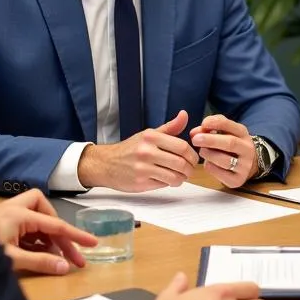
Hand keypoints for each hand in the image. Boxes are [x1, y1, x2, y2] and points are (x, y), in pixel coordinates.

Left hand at [0, 189, 97, 274]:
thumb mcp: (12, 260)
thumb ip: (40, 262)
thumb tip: (65, 267)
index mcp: (19, 214)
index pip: (55, 224)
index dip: (75, 235)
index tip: (93, 243)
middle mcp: (13, 210)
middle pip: (45, 211)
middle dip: (59, 230)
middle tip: (70, 253)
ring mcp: (5, 218)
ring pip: (35, 221)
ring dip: (47, 238)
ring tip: (56, 259)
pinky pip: (25, 230)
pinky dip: (35, 241)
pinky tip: (39, 256)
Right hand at [77, 110, 199, 190]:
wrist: (106, 164)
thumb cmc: (130, 149)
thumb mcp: (148, 134)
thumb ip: (169, 127)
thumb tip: (184, 114)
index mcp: (151, 137)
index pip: (182, 146)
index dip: (192, 155)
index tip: (193, 159)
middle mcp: (146, 151)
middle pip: (180, 163)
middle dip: (189, 169)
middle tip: (190, 170)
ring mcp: (142, 168)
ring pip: (174, 176)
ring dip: (181, 178)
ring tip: (180, 176)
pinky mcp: (140, 182)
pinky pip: (163, 184)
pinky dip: (169, 183)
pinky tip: (168, 180)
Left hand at [190, 114, 256, 187]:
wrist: (247, 165)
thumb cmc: (230, 146)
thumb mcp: (225, 133)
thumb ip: (209, 129)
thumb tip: (194, 133)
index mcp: (243, 133)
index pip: (230, 125)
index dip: (216, 123)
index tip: (203, 123)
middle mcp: (247, 149)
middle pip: (230, 143)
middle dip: (211, 140)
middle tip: (195, 140)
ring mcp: (244, 166)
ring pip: (225, 160)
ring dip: (209, 155)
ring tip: (202, 151)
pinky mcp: (238, 180)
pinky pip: (220, 173)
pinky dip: (211, 167)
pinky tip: (208, 163)